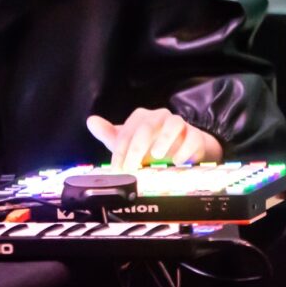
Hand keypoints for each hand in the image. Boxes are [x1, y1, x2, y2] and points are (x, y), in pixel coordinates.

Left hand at [86, 108, 222, 170]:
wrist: (183, 149)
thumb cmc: (152, 146)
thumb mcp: (129, 143)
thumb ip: (110, 134)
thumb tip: (91, 121)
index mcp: (141, 118)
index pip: (126, 133)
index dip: (120, 152)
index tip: (117, 169)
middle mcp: (159, 117)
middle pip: (146, 127)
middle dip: (136, 148)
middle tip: (131, 167)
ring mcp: (178, 124)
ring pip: (172, 124)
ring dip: (164, 140)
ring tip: (156, 156)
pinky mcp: (194, 135)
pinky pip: (191, 137)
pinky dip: (184, 149)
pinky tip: (176, 161)